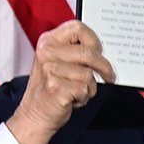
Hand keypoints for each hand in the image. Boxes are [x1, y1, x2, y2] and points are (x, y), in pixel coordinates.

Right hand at [7, 21, 115, 143]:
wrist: (35, 115)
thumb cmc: (51, 89)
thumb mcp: (58, 63)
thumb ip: (75, 52)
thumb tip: (102, 50)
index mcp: (48, 41)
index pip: (78, 27)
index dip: (94, 40)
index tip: (100, 51)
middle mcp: (47, 52)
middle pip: (89, 52)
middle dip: (104, 66)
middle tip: (109, 75)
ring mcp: (50, 70)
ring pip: (89, 74)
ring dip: (89, 87)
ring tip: (76, 92)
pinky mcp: (56, 87)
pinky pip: (85, 89)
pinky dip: (84, 97)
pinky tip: (72, 100)